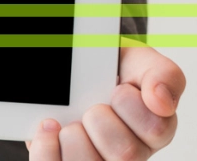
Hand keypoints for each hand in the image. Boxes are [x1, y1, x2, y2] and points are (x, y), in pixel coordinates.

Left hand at [28, 46, 185, 159]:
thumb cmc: (111, 68)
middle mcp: (128, 153)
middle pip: (124, 155)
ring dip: (74, 136)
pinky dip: (47, 147)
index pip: (155, 130)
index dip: (129, 103)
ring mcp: (97, 159)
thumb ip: (162, 75)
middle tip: (93, 106)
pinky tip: (49, 127)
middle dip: (100, 119)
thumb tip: (161, 101)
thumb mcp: (139, 60)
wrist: (75, 67)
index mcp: (153, 130)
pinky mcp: (66, 160)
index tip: (118, 88)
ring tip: (72, 120)